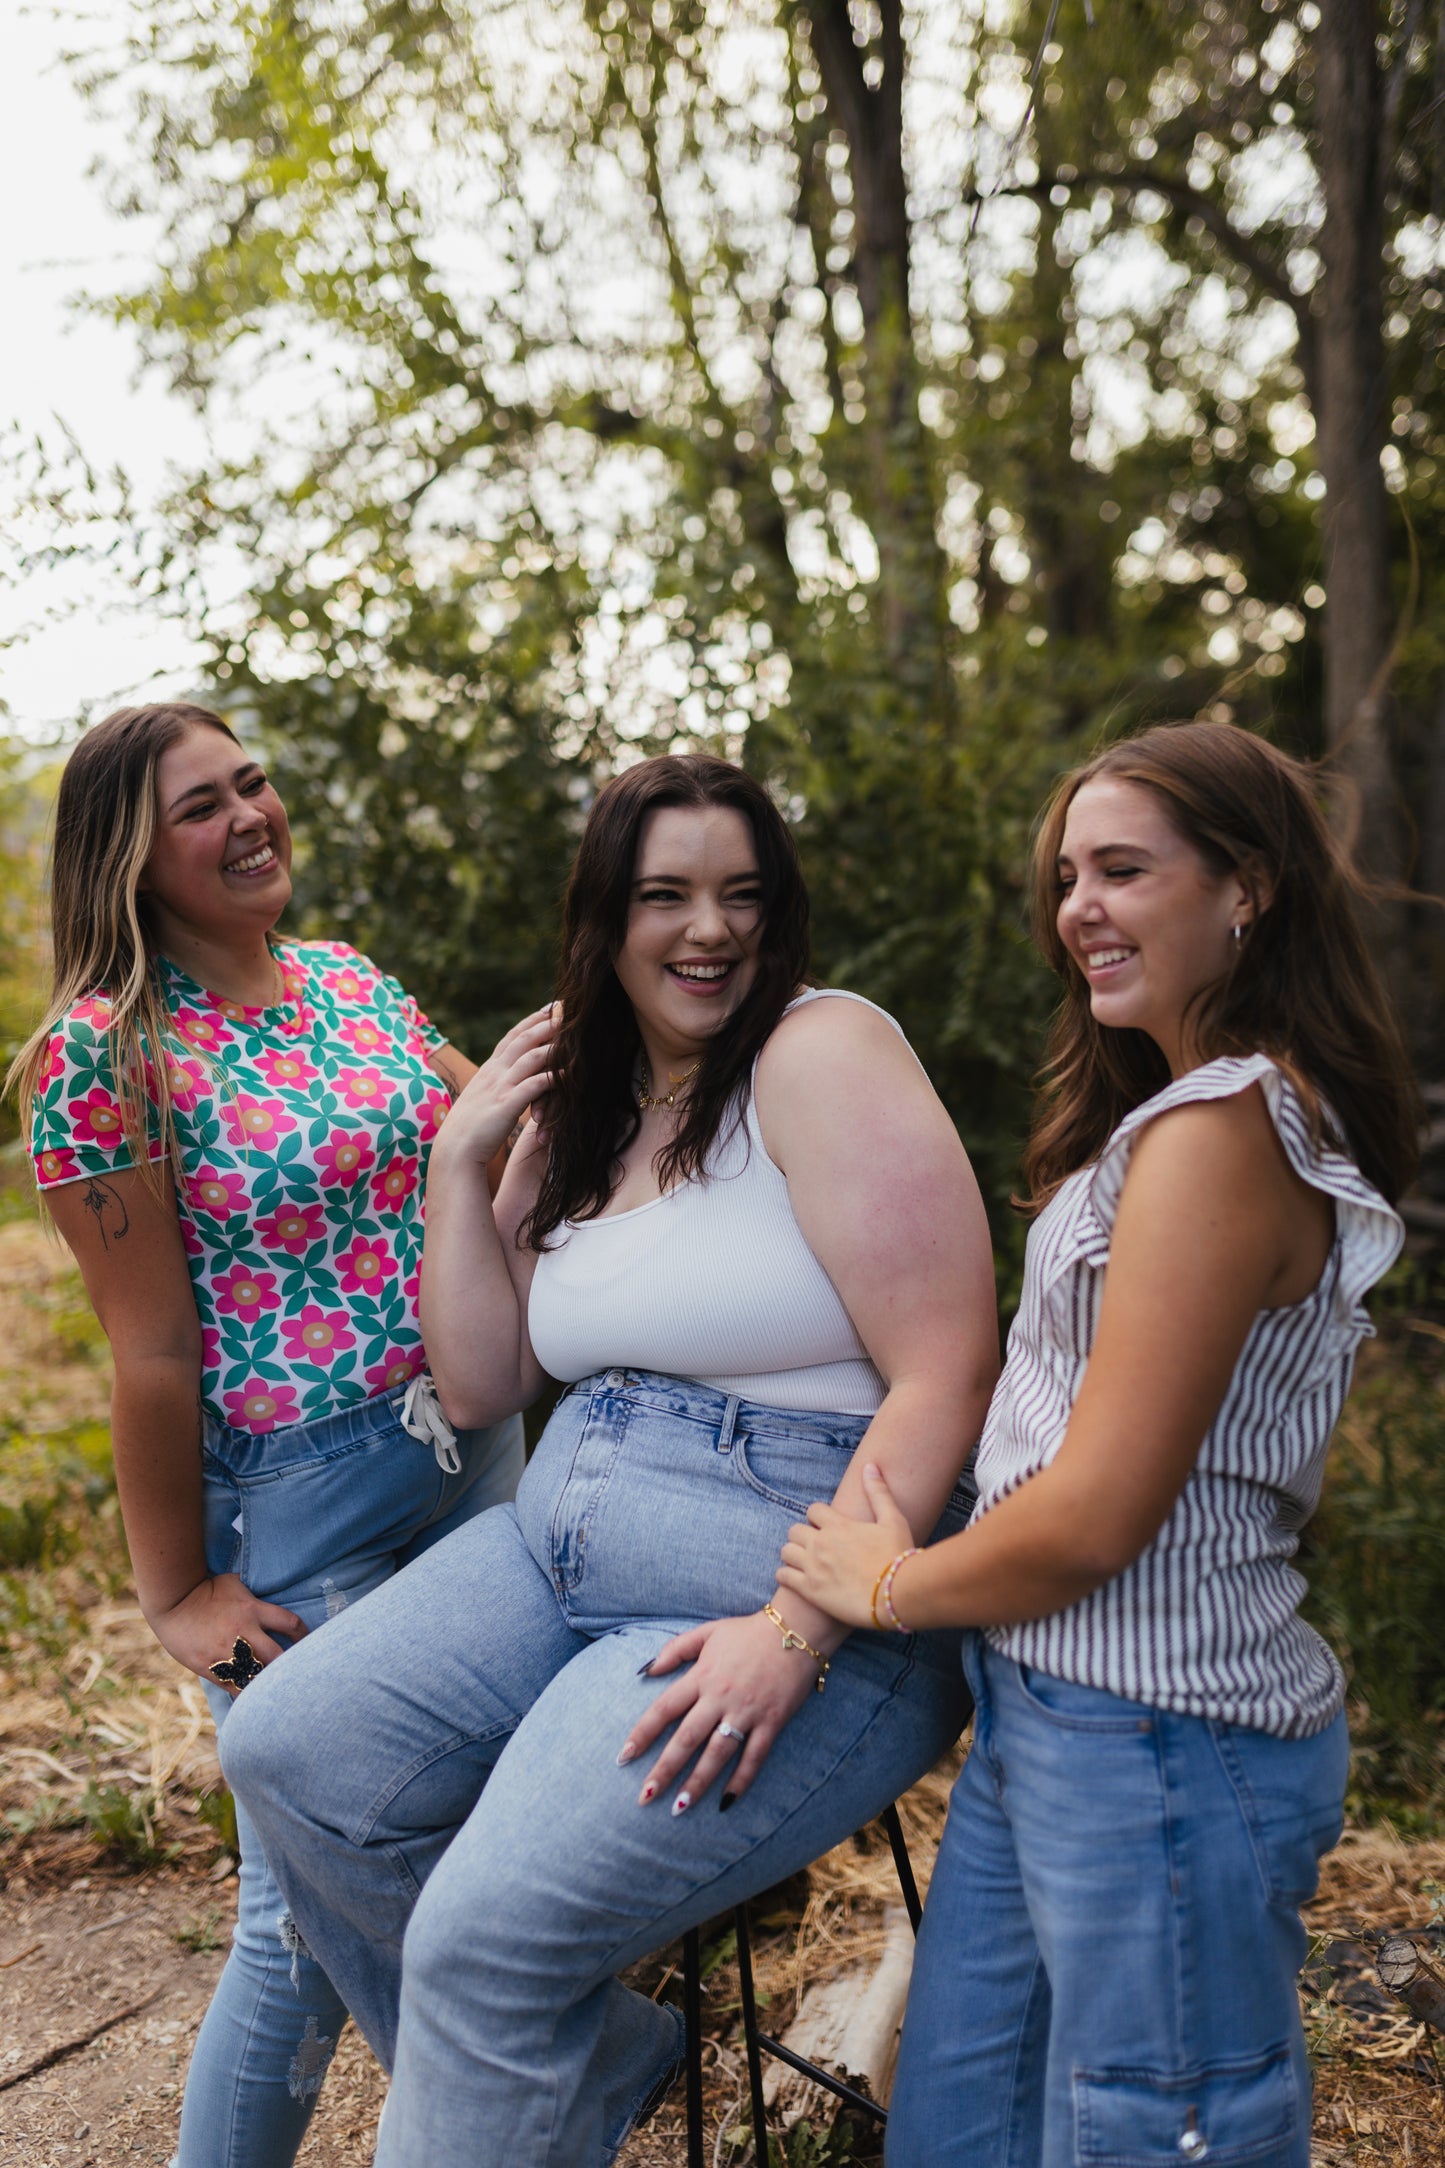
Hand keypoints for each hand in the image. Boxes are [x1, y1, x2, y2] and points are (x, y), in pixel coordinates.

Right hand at [148, 1573, 306, 1691]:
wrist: (173, 1604)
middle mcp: (243, 1633)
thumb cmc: (205, 1589)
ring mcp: (227, 1653)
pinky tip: (256, 1697)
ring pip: (258, 1677)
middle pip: (278, 1656)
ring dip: (270, 1682)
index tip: (306, 1640)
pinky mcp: (212, 1668)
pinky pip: (235, 1688)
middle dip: (290, 1665)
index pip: (290, 1623)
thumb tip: (274, 1587)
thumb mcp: (234, 1583)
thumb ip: (254, 1593)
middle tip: (298, 1671)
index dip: (304, 1634)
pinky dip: (248, 1692)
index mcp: (252, 1610)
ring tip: (279, 1688)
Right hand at [432, 1006, 556, 1168]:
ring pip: (532, 1057)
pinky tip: (571, 1075)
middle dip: (547, 1022)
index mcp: (489, 1070)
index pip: (512, 1036)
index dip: (532, 1021)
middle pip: (524, 1039)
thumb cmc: (470, 1130)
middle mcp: (494, 1072)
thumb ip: (495, 1085)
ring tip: (576, 1037)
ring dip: (555, 1045)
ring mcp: (500, 1087)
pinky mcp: (507, 1104)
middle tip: (568, 1009)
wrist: (454, 1151)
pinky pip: (535, 1085)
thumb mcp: (482, 1099)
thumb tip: (508, 1080)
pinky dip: (554, 1077)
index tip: (550, 1008)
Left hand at [618, 1612, 823, 1813]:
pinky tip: (726, 1802)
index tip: (624, 1756)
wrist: (797, 1629)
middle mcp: (720, 1697)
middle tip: (645, 1796)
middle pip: (686, 1739)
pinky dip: (741, 1781)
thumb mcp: (707, 1632)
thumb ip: (676, 1649)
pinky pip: (754, 1757)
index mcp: (702, 1676)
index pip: (664, 1709)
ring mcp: (747, 1712)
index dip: (642, 1733)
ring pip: (717, 1754)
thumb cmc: (748, 1632)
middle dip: (664, 1770)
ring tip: (679, 1807)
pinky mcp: (772, 1722)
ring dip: (697, 1782)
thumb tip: (647, 1670)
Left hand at [777, 1461, 913, 1630]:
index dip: (818, 1517)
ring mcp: (813, 1567)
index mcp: (838, 1524)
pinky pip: (783, 1576)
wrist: (897, 1594)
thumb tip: (870, 1466)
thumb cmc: (897, 1556)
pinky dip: (785, 1575)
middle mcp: (821, 1543)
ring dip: (793, 1554)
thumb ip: (878, 1492)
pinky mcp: (810, 1590)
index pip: (813, 1510)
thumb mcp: (893, 1520)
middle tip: (814, 1545)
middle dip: (803, 1535)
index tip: (826, 1527)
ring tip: (803, 1561)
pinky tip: (796, 1579)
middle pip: (794, 1530)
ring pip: (785, 1551)